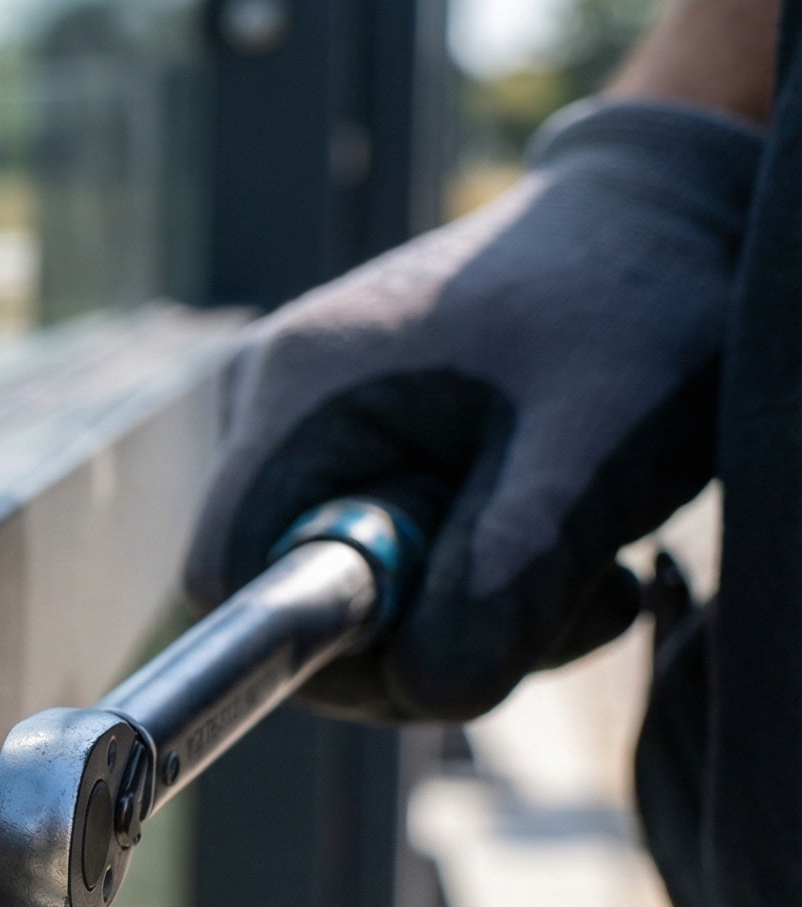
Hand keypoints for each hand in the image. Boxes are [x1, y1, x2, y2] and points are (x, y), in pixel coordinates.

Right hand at [183, 100, 759, 720]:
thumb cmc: (638, 311)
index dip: (329, 647)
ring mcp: (310, 414)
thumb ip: (504, 582)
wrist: (673, 216)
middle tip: (566, 597)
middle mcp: (274, 400)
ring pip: (353, 581)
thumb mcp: (593, 457)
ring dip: (473, 605)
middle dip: (432, 628)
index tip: (457, 646)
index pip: (233, 582)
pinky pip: (383, 547)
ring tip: (584, 556)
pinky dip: (474, 569)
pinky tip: (551, 528)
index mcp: (297, 393)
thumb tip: (426, 689)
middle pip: (298, 590)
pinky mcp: (356, 429)